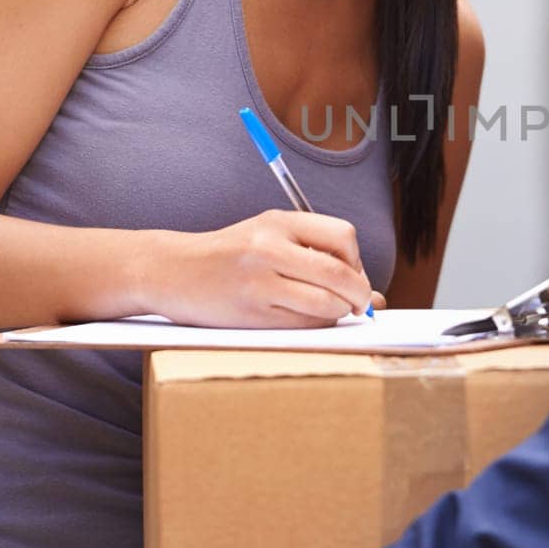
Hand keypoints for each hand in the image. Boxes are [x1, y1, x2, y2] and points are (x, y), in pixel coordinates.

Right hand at [144, 209, 374, 326]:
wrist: (172, 270)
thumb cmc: (230, 255)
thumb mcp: (271, 237)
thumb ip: (319, 255)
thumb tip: (376, 298)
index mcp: (278, 221)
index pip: (343, 236)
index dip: (358, 261)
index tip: (354, 274)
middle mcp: (269, 248)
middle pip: (339, 274)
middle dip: (359, 294)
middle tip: (359, 304)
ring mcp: (259, 283)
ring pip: (325, 305)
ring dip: (339, 313)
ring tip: (331, 312)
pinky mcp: (251, 314)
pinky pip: (303, 325)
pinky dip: (316, 326)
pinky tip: (306, 319)